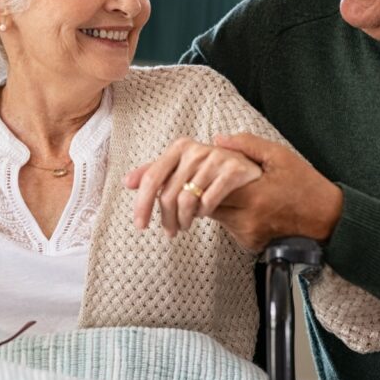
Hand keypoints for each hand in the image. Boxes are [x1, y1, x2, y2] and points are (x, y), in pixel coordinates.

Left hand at [124, 137, 261, 236]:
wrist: (251, 169)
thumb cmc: (212, 172)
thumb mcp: (182, 169)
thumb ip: (156, 173)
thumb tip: (127, 182)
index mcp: (180, 147)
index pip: (152, 178)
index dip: (142, 203)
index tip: (140, 225)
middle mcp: (196, 149)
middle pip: (168, 195)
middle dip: (166, 219)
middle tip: (170, 231)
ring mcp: (215, 158)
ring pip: (186, 201)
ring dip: (183, 220)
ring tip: (185, 226)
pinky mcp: (233, 170)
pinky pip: (208, 202)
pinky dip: (203, 213)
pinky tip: (203, 214)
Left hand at [210, 133, 343, 251]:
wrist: (328, 219)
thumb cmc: (306, 185)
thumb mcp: (280, 156)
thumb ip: (247, 145)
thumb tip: (218, 140)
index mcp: (253, 196)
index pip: (210, 190)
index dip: (203, 178)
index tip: (204, 168)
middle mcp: (247, 220)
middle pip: (208, 206)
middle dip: (205, 191)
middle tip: (210, 177)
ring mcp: (248, 235)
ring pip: (217, 217)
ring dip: (216, 203)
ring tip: (230, 188)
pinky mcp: (250, 244)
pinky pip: (229, 227)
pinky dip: (230, 215)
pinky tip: (242, 203)